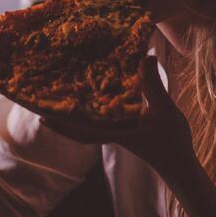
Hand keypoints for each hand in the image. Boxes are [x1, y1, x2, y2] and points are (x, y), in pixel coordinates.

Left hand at [40, 56, 196, 181]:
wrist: (177, 159)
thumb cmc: (171, 140)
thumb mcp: (165, 111)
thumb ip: (154, 86)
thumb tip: (145, 57)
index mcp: (117, 132)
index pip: (84, 131)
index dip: (62, 125)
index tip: (42, 118)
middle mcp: (110, 131)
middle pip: (78, 125)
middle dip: (59, 114)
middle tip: (38, 99)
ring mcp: (114, 129)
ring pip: (86, 120)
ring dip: (71, 110)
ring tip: (54, 92)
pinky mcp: (120, 126)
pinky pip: (98, 117)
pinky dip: (89, 107)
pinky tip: (85, 93)